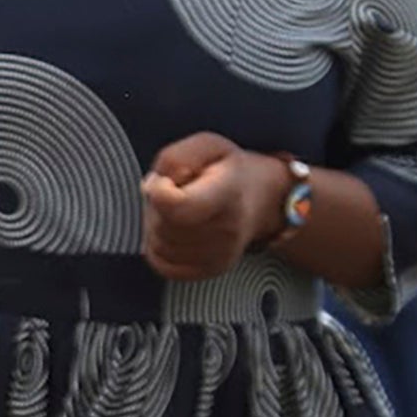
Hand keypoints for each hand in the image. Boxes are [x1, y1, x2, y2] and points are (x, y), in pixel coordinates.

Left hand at [139, 135, 283, 280]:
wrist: (262, 200)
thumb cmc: (229, 170)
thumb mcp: (207, 146)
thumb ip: (176, 158)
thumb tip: (155, 186)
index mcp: (228, 194)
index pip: (176, 206)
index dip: (159, 190)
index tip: (168, 180)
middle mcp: (227, 230)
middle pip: (162, 225)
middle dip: (158, 206)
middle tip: (178, 192)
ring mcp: (218, 256)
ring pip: (158, 245)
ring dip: (158, 225)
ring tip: (181, 209)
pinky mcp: (207, 271)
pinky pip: (160, 262)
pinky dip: (160, 245)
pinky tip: (179, 228)